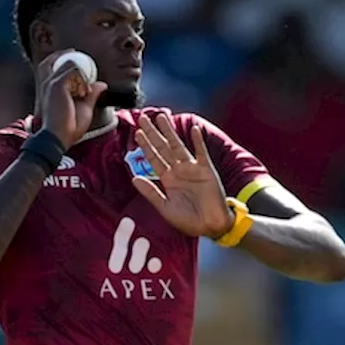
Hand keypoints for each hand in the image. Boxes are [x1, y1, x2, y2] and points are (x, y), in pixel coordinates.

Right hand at [36, 49, 107, 148]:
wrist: (57, 137)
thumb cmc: (68, 127)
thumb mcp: (84, 108)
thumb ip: (92, 94)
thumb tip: (102, 84)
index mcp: (49, 90)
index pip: (51, 68)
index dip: (62, 63)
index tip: (77, 63)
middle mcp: (47, 84)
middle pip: (50, 61)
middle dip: (62, 55)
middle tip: (75, 53)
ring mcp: (51, 83)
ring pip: (66, 64)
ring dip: (77, 68)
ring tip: (84, 77)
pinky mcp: (57, 85)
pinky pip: (72, 71)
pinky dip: (81, 77)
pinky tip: (85, 91)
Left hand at [131, 114, 235, 237]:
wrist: (211, 227)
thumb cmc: (188, 221)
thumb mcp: (165, 208)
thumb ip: (151, 192)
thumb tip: (134, 179)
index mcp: (168, 180)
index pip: (154, 159)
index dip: (145, 146)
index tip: (137, 133)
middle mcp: (178, 171)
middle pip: (163, 148)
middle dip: (153, 133)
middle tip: (143, 118)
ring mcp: (192, 168)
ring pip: (178, 146)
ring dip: (170, 132)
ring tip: (162, 117)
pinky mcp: (206, 170)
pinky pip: (201, 152)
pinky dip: (198, 141)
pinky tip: (193, 130)